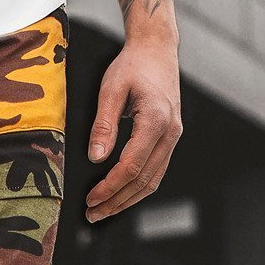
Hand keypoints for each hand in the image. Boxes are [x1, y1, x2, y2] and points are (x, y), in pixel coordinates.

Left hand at [85, 33, 181, 222]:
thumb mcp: (110, 89)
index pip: (132, 167)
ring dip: (127, 200)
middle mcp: (170, 132)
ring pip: (153, 180)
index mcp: (156, 120)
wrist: (157, 49)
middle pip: (143, 180)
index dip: (110, 187)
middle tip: (91, 214)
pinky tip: (119, 195)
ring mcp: (174, 136)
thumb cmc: (132, 65)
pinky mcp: (171, 138)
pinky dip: (137, 188)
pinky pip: (156, 171)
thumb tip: (96, 158)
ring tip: (103, 211)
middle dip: (116, 201)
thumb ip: (103, 125)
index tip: (90, 199)